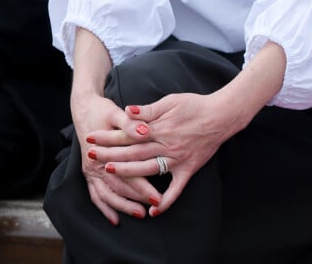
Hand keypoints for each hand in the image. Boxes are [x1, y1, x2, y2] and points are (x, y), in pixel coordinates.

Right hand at [71, 91, 161, 223]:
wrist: (83, 108)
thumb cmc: (102, 110)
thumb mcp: (116, 113)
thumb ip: (130, 123)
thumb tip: (146, 130)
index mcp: (103, 152)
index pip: (127, 174)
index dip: (143, 187)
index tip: (158, 197)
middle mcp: (95, 165)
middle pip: (119, 187)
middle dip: (137, 199)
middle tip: (156, 205)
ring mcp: (91, 171)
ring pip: (107, 195)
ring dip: (123, 206)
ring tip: (140, 213)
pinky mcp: (89, 172)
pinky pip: (96, 195)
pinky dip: (105, 207)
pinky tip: (115, 219)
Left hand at [87, 91, 229, 215]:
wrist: (221, 116)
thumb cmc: (195, 105)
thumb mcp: (170, 100)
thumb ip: (148, 109)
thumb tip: (127, 110)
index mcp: (160, 127)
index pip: (128, 133)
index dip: (109, 135)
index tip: (92, 137)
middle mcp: (166, 145)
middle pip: (133, 151)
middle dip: (110, 153)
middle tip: (91, 156)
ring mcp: (176, 159)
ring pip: (147, 169)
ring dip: (128, 172)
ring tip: (110, 173)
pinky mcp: (188, 169)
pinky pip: (176, 189)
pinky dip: (165, 201)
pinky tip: (153, 212)